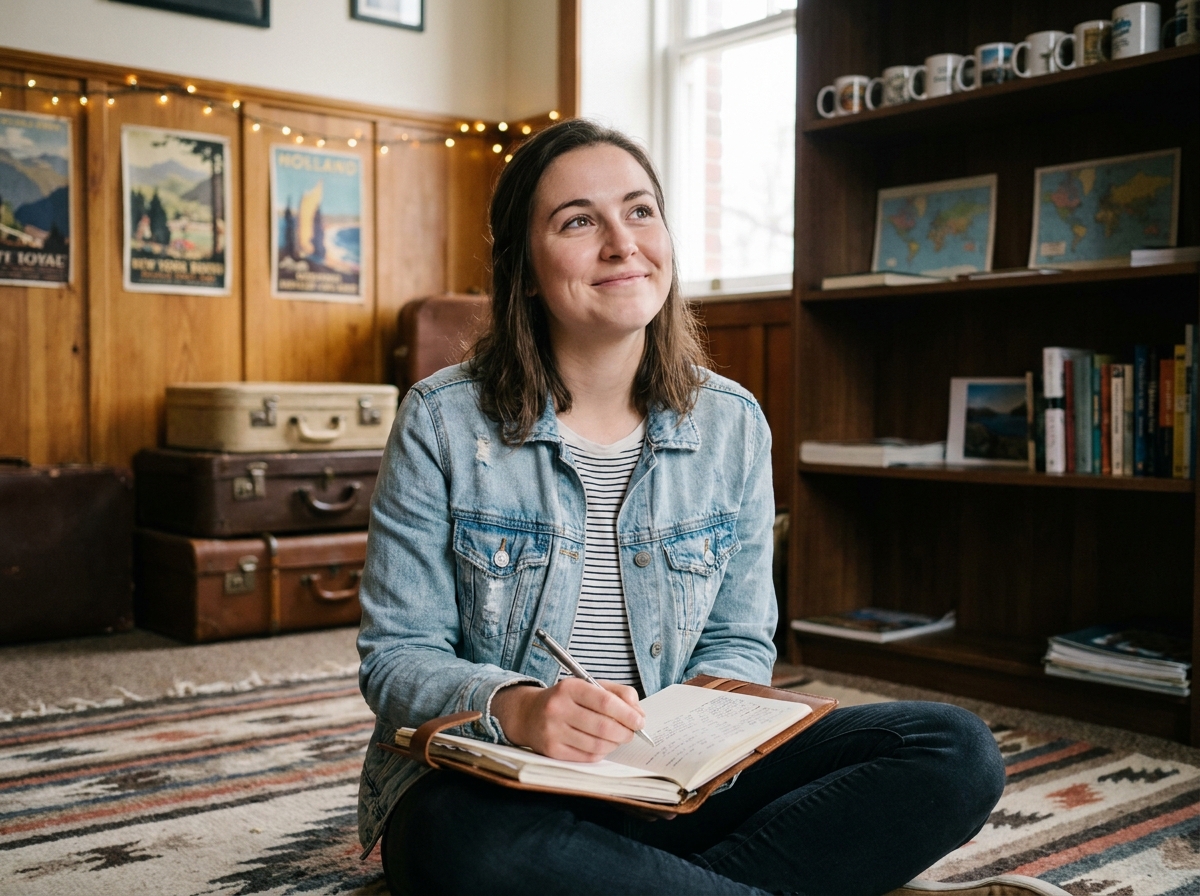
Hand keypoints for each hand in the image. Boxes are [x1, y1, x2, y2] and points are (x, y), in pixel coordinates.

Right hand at [492, 679, 644, 761]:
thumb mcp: (588, 686)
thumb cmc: (566, 699)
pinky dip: (602, 752)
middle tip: (633, 732)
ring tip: (619, 738)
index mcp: (569, 688)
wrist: (528, 714)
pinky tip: (604, 745)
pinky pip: (587, 757)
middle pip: (603, 726)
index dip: (627, 713)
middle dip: (625, 732)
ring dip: (615, 744)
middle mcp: (558, 709)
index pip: (604, 701)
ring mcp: (553, 731)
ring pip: (597, 745)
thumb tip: (638, 713)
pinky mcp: (552, 750)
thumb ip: (617, 694)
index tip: (640, 720)